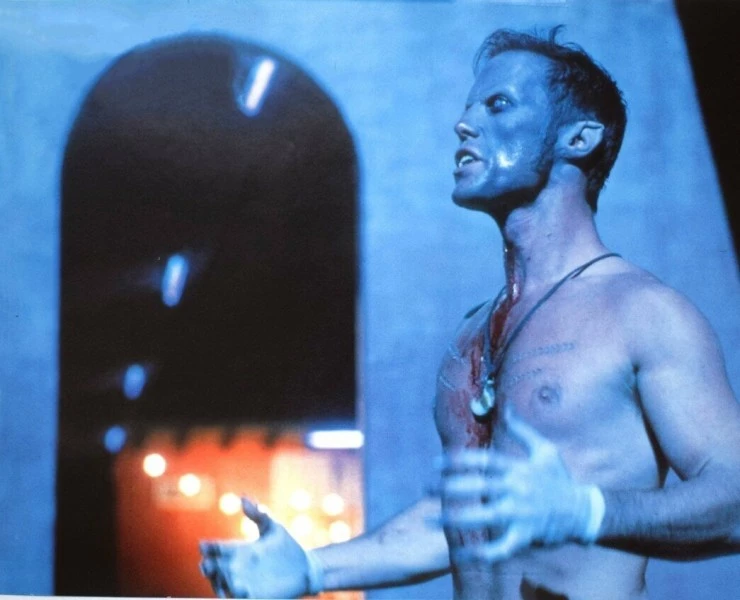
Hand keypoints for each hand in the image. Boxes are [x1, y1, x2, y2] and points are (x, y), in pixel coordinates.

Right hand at [199, 498, 316, 597]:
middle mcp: (237, 569)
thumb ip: (258, 513)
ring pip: (224, 587)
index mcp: (238, 551)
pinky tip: (243, 592)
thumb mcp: (272, 527)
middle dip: (208, 568)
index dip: (207, 548)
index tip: (203, 544)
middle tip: (207, 564)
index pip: (217, 549)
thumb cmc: (287, 545)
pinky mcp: (256, 597)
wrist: (305, 567)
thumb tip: (242, 497)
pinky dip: (239, 597)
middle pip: (214, 570)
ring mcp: (244, 584)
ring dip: (220, 585)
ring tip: (224, 580)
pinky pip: (242, 599)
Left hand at [440, 409, 602, 562]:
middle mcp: (517, 490)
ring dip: (454, 519)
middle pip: (478, 487)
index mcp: (518, 469)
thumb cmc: (560, 478)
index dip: (458, 461)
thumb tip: (507, 407)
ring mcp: (520, 514)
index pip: (483, 462)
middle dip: (449, 488)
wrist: (582, 511)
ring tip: (429, 520)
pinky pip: (500, 548)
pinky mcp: (525, 536)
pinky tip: (460, 556)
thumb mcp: (545, 450)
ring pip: (482, 517)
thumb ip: (522, 430)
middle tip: (424, 488)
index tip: (435, 463)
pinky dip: (480, 555)